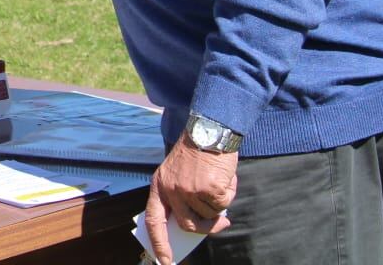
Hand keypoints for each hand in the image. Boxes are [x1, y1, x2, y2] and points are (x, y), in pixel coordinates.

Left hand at [144, 135, 236, 263]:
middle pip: (187, 225)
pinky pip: (223, 205)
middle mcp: (171, 190)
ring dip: (219, 203)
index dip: (159, 243)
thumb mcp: (178, 173)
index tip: (164, 261)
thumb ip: (183, 197)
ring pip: (209, 215)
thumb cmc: (196, 153)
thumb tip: (201, 223)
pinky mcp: (208, 189)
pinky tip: (224, 177)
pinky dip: (228, 194)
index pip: (154, 221)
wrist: (209, 130)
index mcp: (159, 186)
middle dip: (206, 229)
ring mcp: (189, 191)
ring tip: (218, 181)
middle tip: (221, 223)